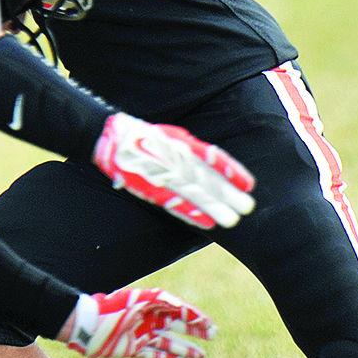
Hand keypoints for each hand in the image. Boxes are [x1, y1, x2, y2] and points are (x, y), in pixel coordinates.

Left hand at [59, 288, 215, 357]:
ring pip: (169, 343)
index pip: (178, 309)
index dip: (194, 316)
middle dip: (195, 331)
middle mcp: (148, 319)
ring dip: (185, 349)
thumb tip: (180, 304)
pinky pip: (155, 355)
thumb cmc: (110, 309)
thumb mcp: (135, 302)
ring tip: (201, 356)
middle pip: (177, 325)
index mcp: (150, 304)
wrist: (86, 326)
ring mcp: (141, 335)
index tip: (209, 324)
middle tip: (213, 336)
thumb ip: (157, 300)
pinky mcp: (133, 349)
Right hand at [93, 112, 255, 228]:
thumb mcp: (168, 136)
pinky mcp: (151, 188)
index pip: (213, 158)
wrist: (108, 137)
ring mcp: (164, 174)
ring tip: (232, 220)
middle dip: (228, 194)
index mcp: (182, 143)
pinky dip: (191, 213)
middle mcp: (176, 158)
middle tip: (248, 207)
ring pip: (194, 193)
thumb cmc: (138, 135)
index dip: (231, 171)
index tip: (249, 183)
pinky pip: (175, 202)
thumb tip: (205, 161)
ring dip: (214, 207)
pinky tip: (206, 223)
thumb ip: (186, 149)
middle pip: (208, 179)